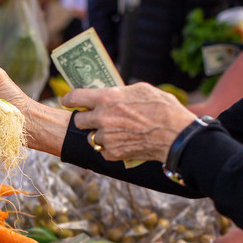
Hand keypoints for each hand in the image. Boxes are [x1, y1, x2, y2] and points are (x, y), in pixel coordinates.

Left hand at [63, 83, 196, 163]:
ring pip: (90, 137)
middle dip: (85, 119)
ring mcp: (106, 137)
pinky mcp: (112, 153)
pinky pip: (102, 150)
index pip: (75, 97)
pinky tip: (123, 142)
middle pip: (78, 120)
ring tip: (115, 132)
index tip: (67, 101)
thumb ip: (120, 91)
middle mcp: (101, 118)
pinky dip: (109, 148)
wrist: (175, 135)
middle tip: (95, 119)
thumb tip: (111, 92)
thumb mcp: (141, 90)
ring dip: (98, 135)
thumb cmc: (162, 108)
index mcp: (106, 98)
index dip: (69, 99)